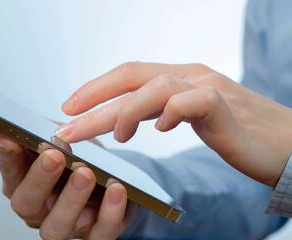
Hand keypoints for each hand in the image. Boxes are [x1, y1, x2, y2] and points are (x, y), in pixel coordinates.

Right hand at [0, 135, 135, 238]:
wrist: (111, 175)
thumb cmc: (80, 158)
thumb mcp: (60, 139)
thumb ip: (38, 130)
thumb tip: (6, 117)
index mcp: (26, 184)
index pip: (10, 173)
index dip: (8, 158)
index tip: (11, 138)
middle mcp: (41, 209)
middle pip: (27, 204)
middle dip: (39, 179)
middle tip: (54, 156)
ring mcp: (68, 225)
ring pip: (58, 226)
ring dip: (71, 199)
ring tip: (86, 173)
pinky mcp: (96, 232)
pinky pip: (100, 232)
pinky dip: (109, 211)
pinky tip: (116, 188)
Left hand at [55, 62, 291, 186]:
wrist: (283, 144)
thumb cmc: (234, 131)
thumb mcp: (189, 115)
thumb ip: (160, 109)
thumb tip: (125, 118)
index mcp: (179, 77)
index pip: (129, 74)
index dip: (96, 88)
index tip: (70, 107)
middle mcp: (190, 76)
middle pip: (132, 78)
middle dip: (94, 99)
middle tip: (67, 122)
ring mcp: (208, 88)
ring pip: (156, 86)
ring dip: (127, 111)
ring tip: (117, 137)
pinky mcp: (225, 107)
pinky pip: (192, 101)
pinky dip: (171, 113)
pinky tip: (162, 130)